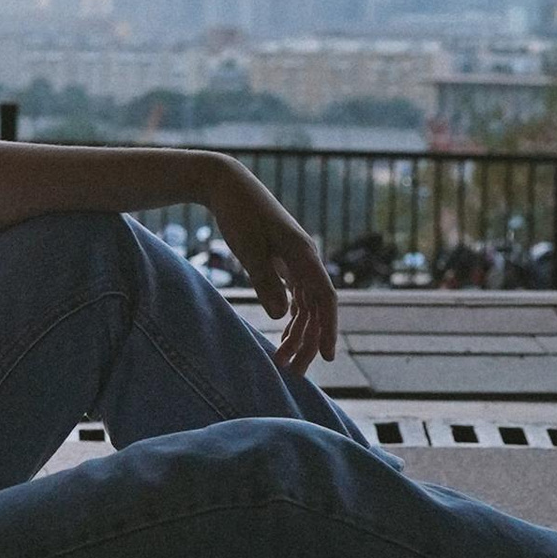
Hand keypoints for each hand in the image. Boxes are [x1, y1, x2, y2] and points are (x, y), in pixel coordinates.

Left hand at [207, 166, 339, 378]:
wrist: (228, 185)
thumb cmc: (238, 214)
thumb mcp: (248, 250)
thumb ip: (265, 281)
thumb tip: (281, 317)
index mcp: (303, 254)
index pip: (325, 298)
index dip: (328, 328)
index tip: (327, 356)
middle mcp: (306, 259)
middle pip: (316, 309)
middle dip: (308, 342)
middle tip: (293, 372)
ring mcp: (297, 261)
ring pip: (306, 306)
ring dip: (297, 334)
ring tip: (282, 362)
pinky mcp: (285, 261)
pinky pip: (296, 296)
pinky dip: (292, 317)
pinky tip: (284, 335)